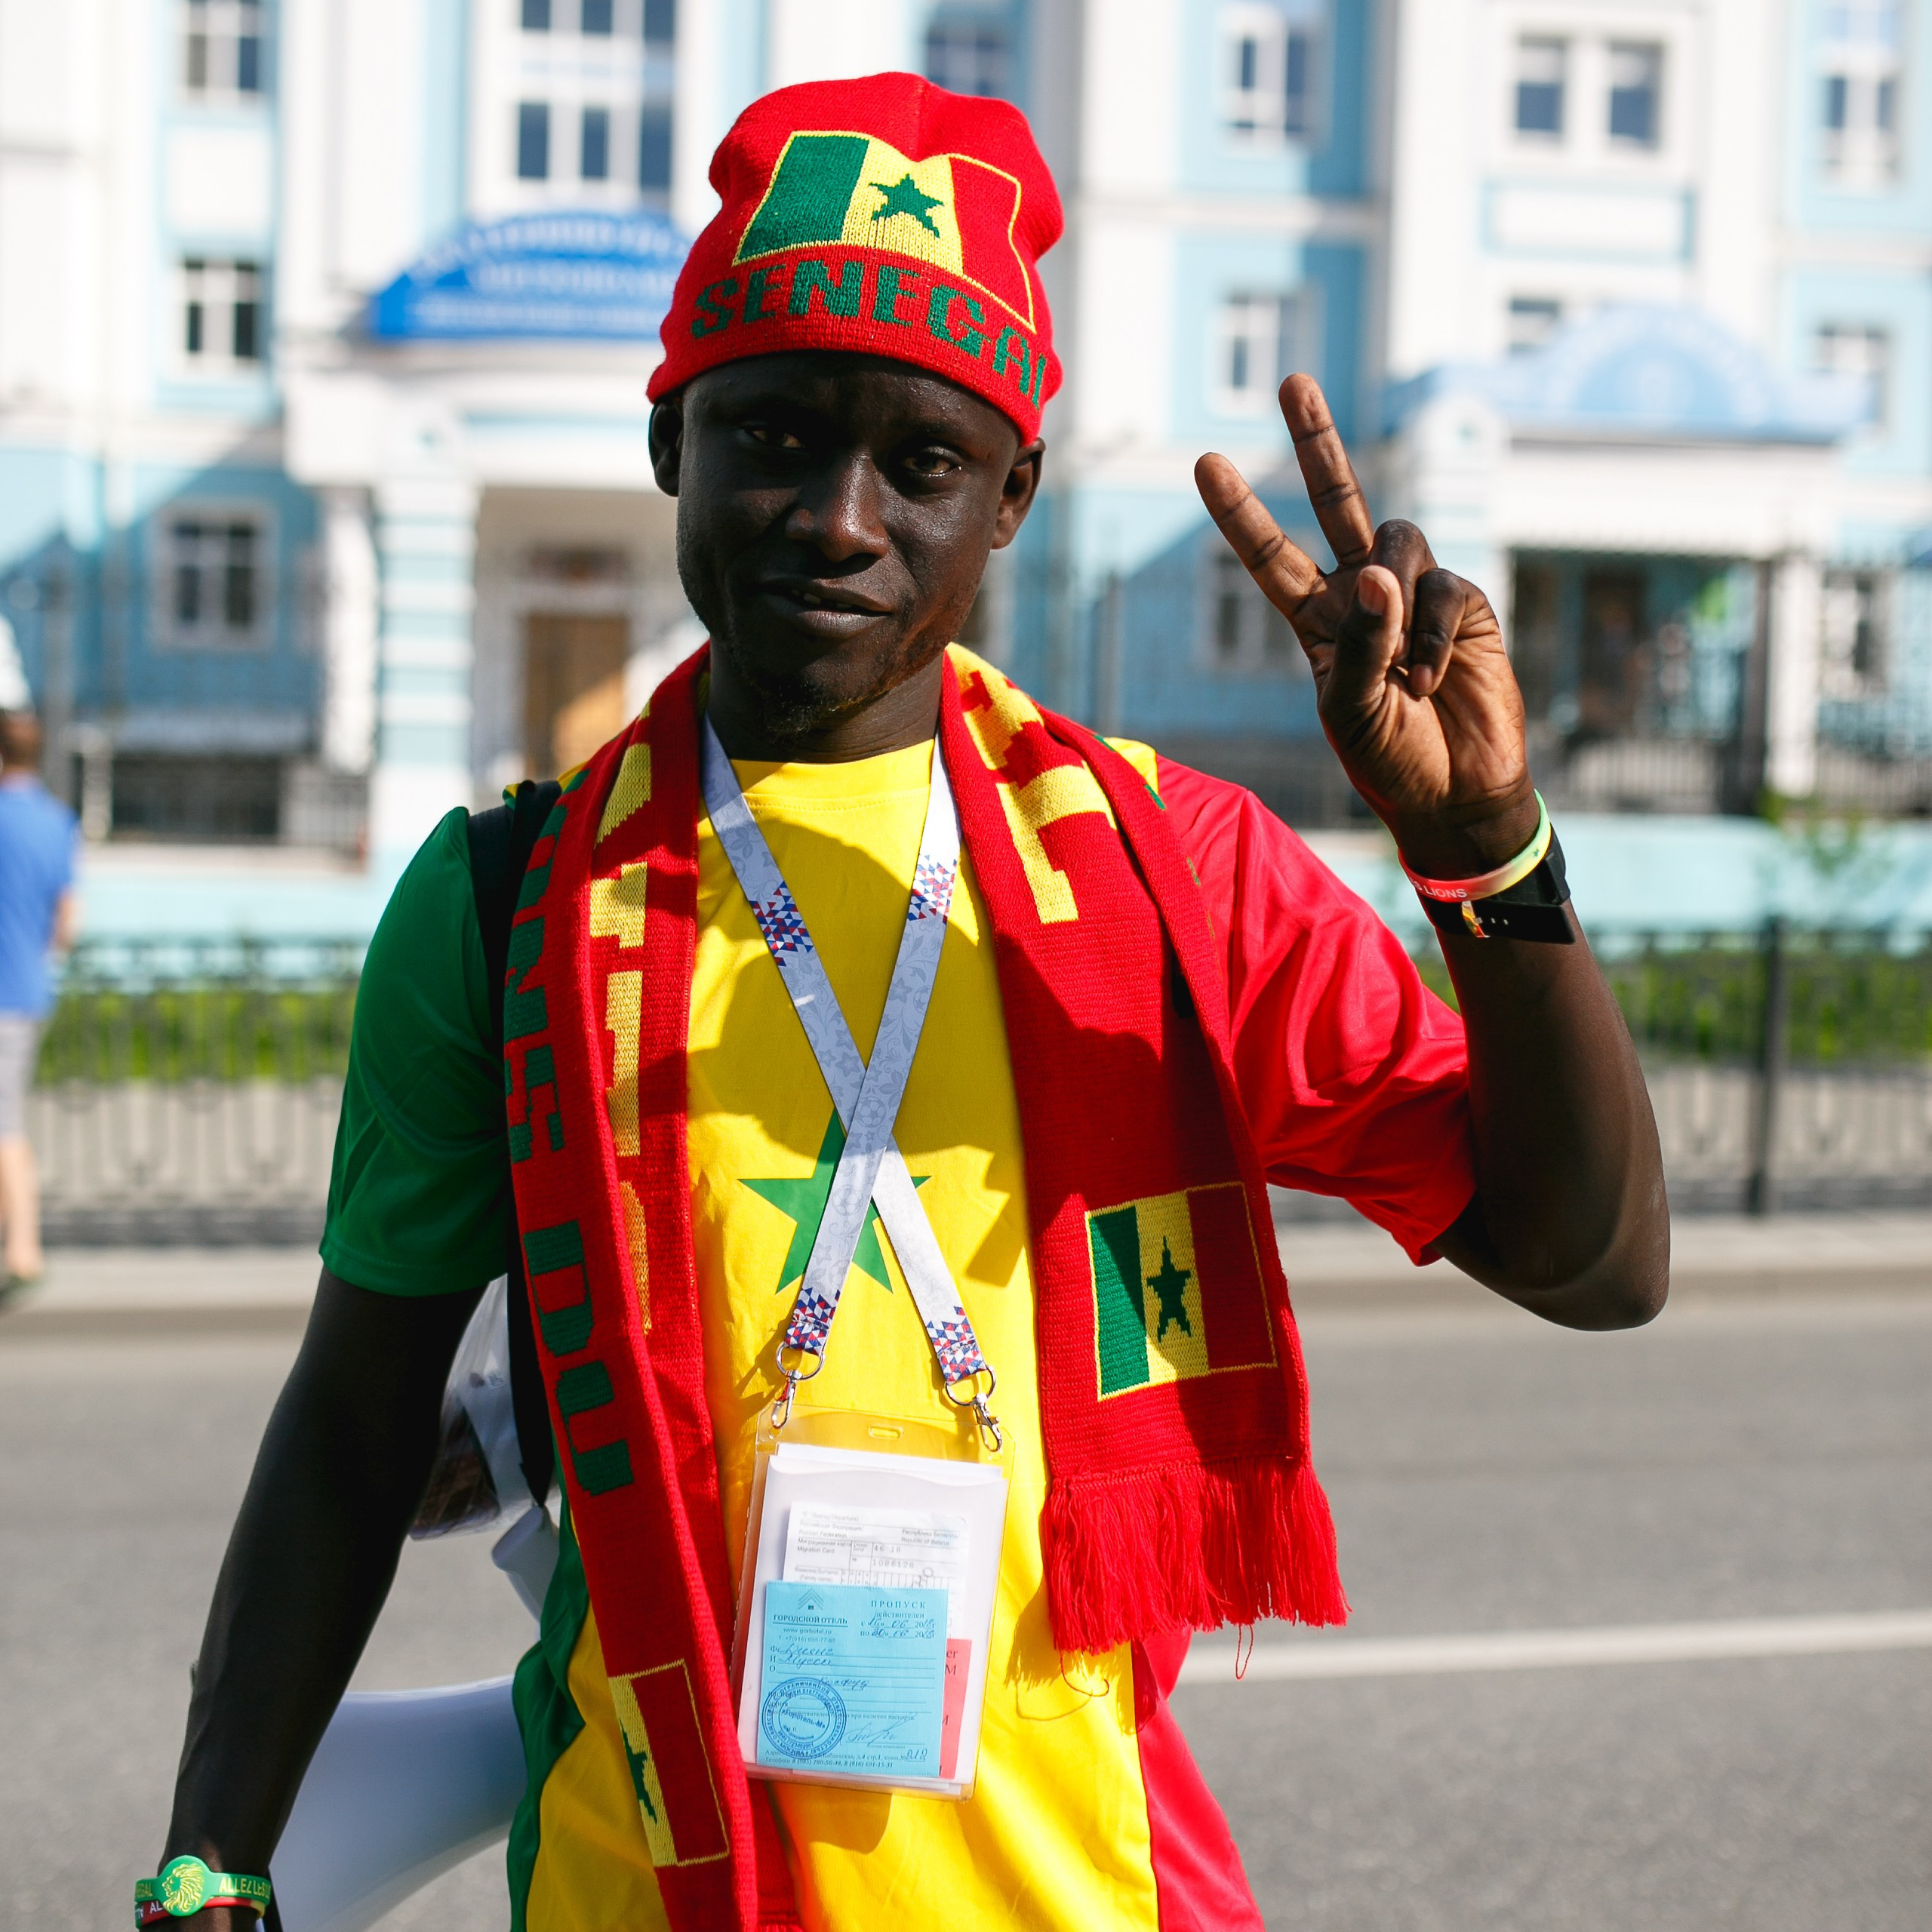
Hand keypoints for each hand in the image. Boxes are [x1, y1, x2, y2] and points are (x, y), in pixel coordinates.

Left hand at [1195, 374, 1536, 877]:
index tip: (1207, 463)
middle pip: (1337, 500)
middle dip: (1317, 440)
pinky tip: (1428, 683)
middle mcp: (1362, 594)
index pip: (1269, 557)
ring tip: (1401, 672)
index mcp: (1316, 621)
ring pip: (1397, 540)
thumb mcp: (1352, 710)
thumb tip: (1378, 575)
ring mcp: (1414, 593)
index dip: (1241, 512)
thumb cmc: (1391, 760)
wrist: (1455, 793)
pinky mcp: (1462, 604)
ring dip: (1394, 596)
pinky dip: (1429, 638)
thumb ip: (1360, 644)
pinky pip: (1441, 590)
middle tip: (1292, 381)